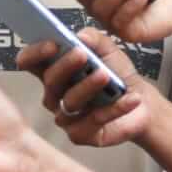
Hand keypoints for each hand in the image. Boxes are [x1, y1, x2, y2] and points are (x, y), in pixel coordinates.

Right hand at [17, 28, 151, 147]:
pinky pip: (92, 121)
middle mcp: (54, 94)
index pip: (30, 62)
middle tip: (82, 54)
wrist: (141, 104)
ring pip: (69, 102)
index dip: (34, 54)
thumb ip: (94, 39)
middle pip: (49, 81)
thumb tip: (81, 36)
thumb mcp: (109, 50)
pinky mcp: (79, 134)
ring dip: (88, 87)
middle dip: (65, 66)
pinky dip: (113, 109)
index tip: (52, 44)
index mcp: (54, 70)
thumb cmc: (118, 75)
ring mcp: (65, 116)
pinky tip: (130, 99)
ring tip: (107, 76)